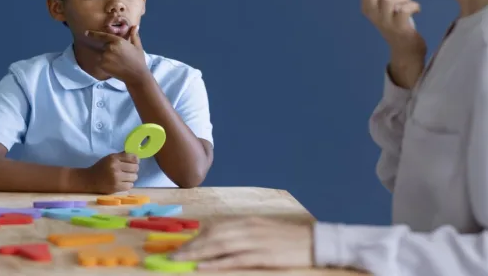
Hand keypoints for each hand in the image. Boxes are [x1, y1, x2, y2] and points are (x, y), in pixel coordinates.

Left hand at [83, 26, 149, 84]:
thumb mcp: (137, 46)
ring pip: (102, 54)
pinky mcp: (102, 65)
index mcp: (118, 41)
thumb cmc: (138, 60)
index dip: (93, 34)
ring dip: (107, 57)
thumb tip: (135, 26)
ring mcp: (105, 56)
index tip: (86, 33)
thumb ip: (134, 36)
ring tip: (117, 63)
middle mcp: (110, 47)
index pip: (103, 36)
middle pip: (104, 46)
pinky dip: (105, 64)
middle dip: (109, 49)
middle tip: (119, 56)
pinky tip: (114, 67)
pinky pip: (101, 62)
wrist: (136, 75)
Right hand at [84, 152, 138, 193]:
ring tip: (125, 177)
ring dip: (131, 177)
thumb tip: (136, 156)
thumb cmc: (101, 167)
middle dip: (134, 169)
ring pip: (134, 177)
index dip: (136, 160)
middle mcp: (115, 168)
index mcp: (114, 158)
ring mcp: (116, 178)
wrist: (89, 180)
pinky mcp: (116, 188)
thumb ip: (122, 156)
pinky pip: (130, 185)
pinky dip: (128, 184)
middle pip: (135, 168)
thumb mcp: (109, 158)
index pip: (133, 158)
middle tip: (129, 171)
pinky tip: (123, 183)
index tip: (134, 162)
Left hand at [170, 217, 313, 269]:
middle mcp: (248, 228)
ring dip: (197, 253)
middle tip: (172, 255)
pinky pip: (234, 260)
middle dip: (191, 246)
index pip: (215, 228)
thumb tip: (219, 238)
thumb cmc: (289, 238)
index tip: (180, 245)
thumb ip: (243, 232)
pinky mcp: (262, 256)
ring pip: (219, 246)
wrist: (314, 242)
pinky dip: (217, 263)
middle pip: (213, 236)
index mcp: (247, 221)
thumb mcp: (263, 230)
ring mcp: (254, 242)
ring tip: (180, 260)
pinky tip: (203, 266)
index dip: (196, 237)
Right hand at [360, 0, 425, 87]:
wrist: (406, 50)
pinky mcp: (398, 29)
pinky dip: (413, 5)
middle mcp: (372, 15)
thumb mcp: (388, 5)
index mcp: (367, 7)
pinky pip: (403, 10)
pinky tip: (417, 8)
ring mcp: (384, 23)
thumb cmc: (398, 22)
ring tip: (408, 2)